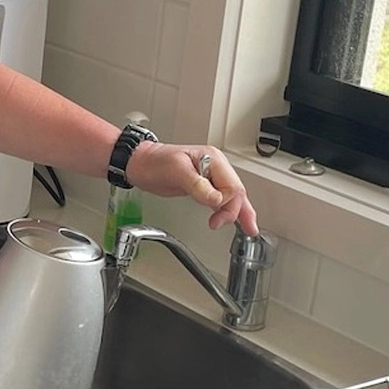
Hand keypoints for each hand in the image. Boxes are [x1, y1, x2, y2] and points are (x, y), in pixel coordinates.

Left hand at [127, 143, 258, 234]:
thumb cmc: (154, 162)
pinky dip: (230, 210)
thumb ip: (197, 186)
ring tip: (249, 228)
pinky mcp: (203, 186)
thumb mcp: (175, 171)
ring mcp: (210, 176)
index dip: (226, 202)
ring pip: (233, 197)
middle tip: (226, 225)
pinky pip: (222, 199)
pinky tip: (237, 220)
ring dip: (240, 212)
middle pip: (236, 192)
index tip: (214, 210)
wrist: (140, 163)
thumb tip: (216, 199)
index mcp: (212, 159)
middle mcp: (215, 167)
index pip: (232, 186)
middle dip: (236, 211)